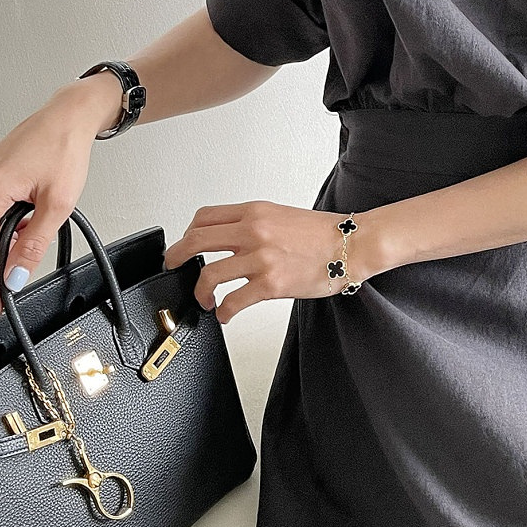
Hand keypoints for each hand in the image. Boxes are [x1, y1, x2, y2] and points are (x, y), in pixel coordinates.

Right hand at [0, 87, 106, 315]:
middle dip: (2, 256)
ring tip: (37, 221)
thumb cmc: (64, 148)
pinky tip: (28, 212)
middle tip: (29, 258)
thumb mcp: (58, 204)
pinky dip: (6, 221)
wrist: (68, 118)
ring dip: (7, 236)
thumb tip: (16, 275)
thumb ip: (33, 245)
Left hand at [162, 200, 384, 320]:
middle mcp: (253, 231)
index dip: (188, 232)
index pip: (205, 217)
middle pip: (196, 240)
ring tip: (204, 299)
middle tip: (174, 266)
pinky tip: (225, 314)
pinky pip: (233, 300)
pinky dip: (223, 311)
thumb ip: (254, 224)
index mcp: (255, 212)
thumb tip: (231, 238)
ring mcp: (261, 258)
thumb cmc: (323, 233)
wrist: (351, 245)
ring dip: (199, 290)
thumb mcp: (282, 215)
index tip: (186, 244)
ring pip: (209, 274)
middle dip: (177, 256)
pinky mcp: (270, 284)